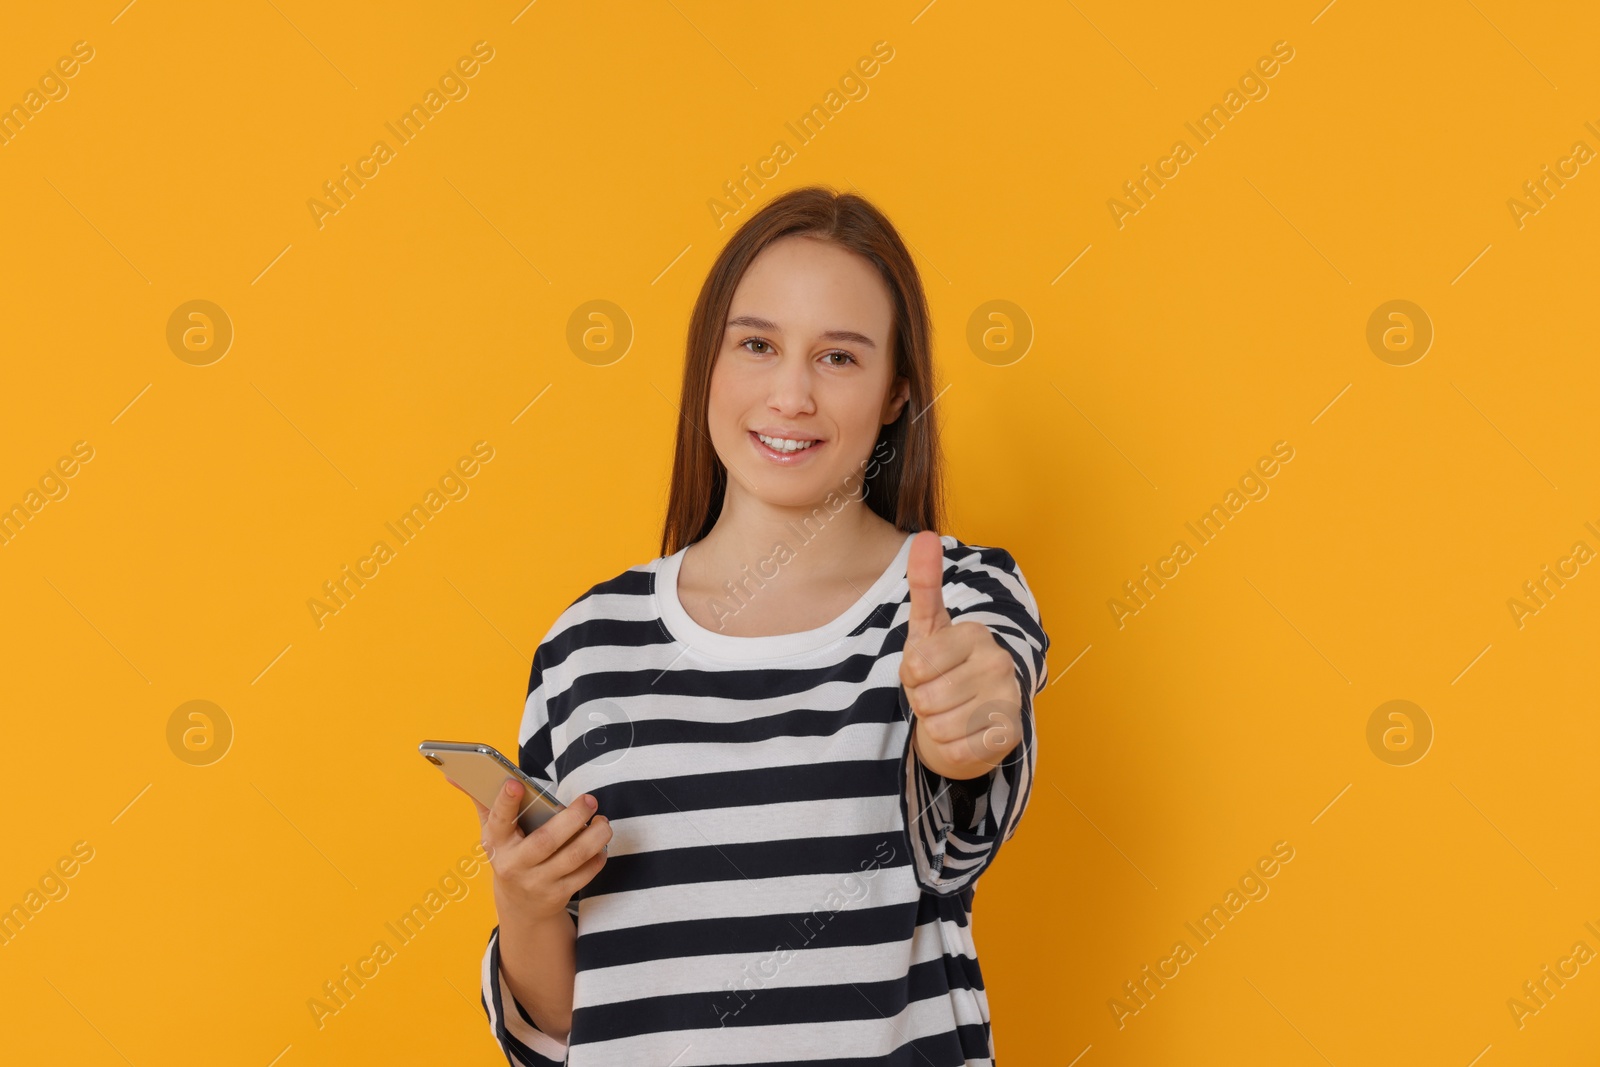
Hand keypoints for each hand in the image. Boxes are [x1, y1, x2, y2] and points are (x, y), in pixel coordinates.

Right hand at [455, 778, 612, 924]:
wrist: (520, 905)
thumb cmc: (509, 854)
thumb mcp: (492, 832)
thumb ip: (482, 800)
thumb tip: (453, 774)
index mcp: (496, 843)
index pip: (498, 821)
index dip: (505, 803)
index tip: (513, 783)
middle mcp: (515, 865)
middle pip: (546, 840)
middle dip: (572, 818)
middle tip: (590, 799)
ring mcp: (537, 883)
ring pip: (572, 857)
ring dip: (594, 837)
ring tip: (603, 821)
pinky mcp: (558, 895)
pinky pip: (584, 874)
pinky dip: (597, 857)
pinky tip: (600, 844)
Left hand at [899, 530, 1024, 780]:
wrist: (972, 717)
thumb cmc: (943, 669)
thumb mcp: (927, 627)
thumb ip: (924, 582)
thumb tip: (926, 536)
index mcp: (975, 633)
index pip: (913, 664)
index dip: (910, 675)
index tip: (927, 670)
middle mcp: (998, 662)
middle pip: (925, 698)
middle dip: (922, 702)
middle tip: (939, 695)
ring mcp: (1009, 699)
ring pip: (939, 726)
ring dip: (936, 726)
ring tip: (950, 712)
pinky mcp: (1011, 735)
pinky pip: (958, 750)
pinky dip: (952, 749)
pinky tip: (964, 734)